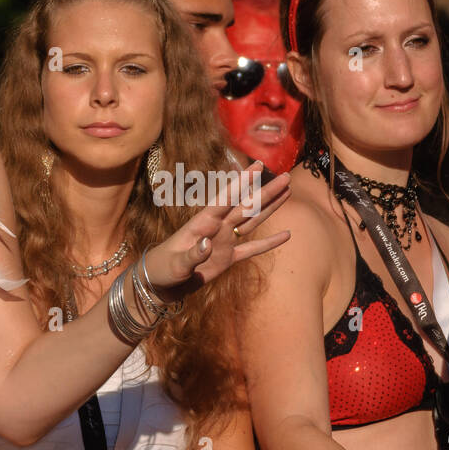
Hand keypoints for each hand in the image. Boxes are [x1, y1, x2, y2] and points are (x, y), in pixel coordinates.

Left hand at [142, 162, 290, 297]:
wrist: (161, 283)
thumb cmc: (163, 269)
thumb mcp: (175, 264)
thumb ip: (192, 255)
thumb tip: (207, 244)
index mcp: (203, 223)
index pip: (226, 199)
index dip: (242, 182)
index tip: (258, 167)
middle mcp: (217, 227)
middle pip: (246, 206)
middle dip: (265, 192)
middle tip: (286, 177)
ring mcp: (224, 241)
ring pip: (252, 221)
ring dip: (269, 208)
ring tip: (287, 192)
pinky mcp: (228, 257)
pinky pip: (252, 249)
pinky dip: (269, 243)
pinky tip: (286, 235)